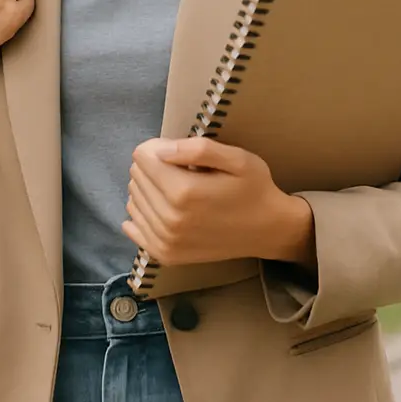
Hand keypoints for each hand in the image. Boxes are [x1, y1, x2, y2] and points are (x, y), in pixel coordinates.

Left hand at [123, 137, 315, 267]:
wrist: (267, 231)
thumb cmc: (254, 189)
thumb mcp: (237, 159)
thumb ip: (198, 149)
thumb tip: (161, 150)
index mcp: (184, 192)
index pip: (143, 156)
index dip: (159, 147)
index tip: (179, 151)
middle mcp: (169, 219)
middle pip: (136, 177)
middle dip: (153, 166)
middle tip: (181, 170)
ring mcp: (165, 241)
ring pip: (133, 199)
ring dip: (149, 189)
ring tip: (176, 189)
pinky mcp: (165, 255)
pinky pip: (134, 227)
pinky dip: (143, 213)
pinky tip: (162, 208)